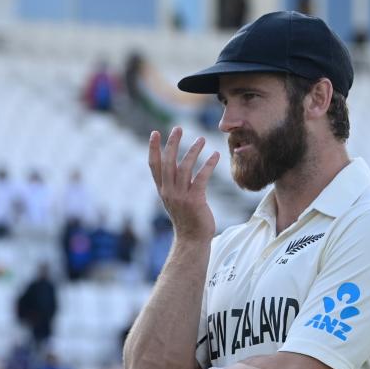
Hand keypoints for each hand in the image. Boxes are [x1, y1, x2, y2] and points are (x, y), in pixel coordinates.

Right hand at [148, 127, 219, 241]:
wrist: (192, 240)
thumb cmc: (187, 220)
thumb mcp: (176, 201)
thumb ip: (175, 185)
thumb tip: (178, 169)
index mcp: (163, 190)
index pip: (154, 166)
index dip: (154, 149)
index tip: (155, 133)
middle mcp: (169, 191)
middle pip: (168, 163)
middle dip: (172, 144)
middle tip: (177, 128)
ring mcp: (180, 196)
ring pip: (184, 168)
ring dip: (192, 151)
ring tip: (201, 139)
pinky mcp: (194, 200)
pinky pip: (201, 178)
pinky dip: (208, 165)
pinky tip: (215, 155)